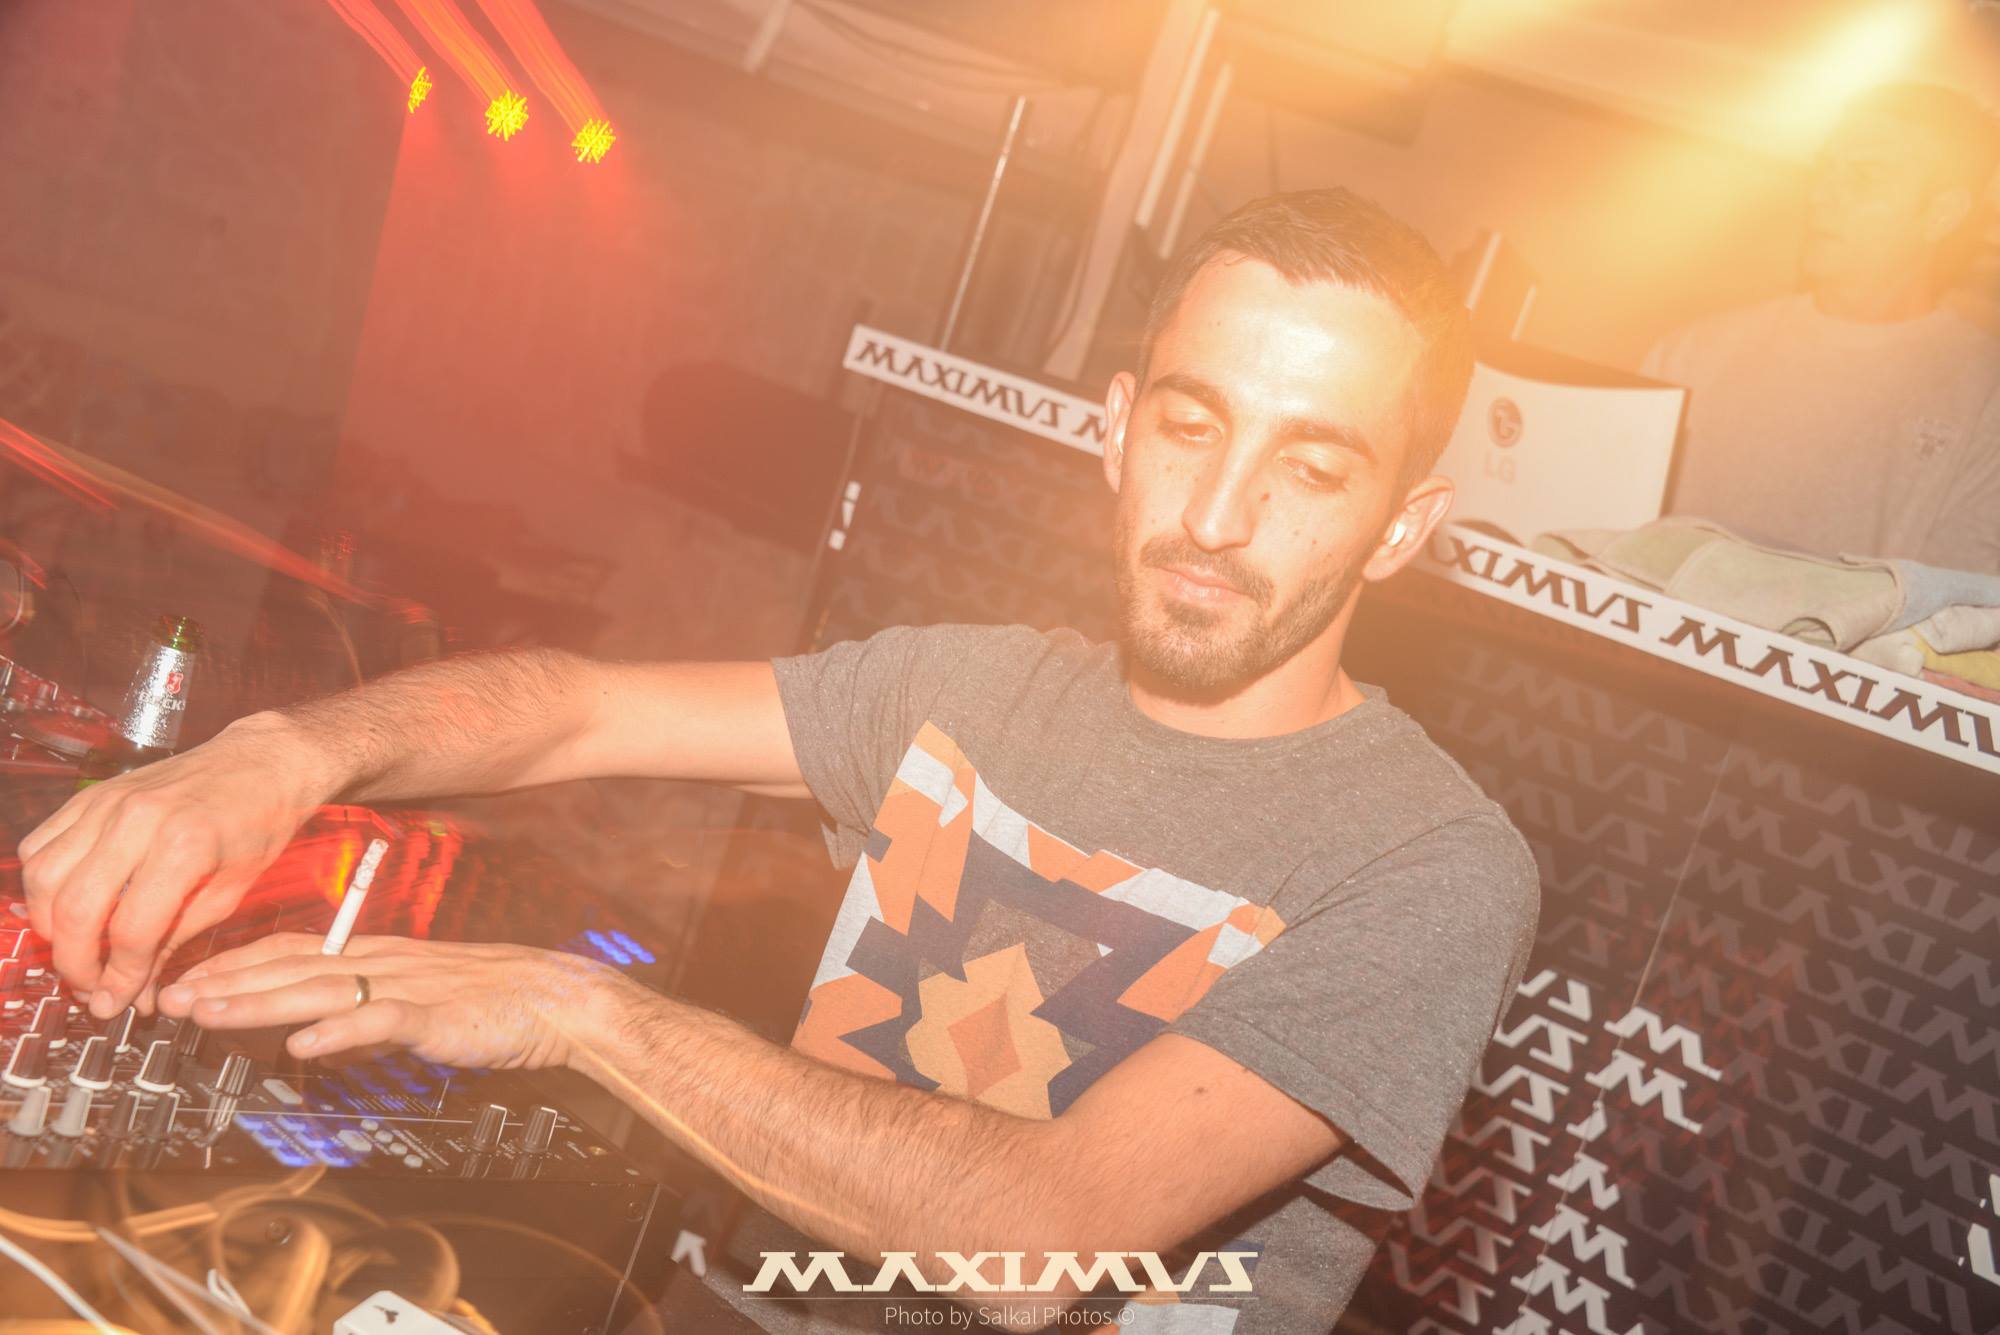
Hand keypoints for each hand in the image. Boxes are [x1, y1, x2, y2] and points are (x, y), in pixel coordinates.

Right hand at [17, 713, 336, 1017]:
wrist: (261, 763)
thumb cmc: (258, 823)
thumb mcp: (231, 892)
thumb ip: (176, 941)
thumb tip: (136, 991)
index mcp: (184, 845)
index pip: (131, 930)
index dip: (119, 977)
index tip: (117, 1001)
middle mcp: (137, 821)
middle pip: (75, 909)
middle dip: (76, 963)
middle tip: (91, 988)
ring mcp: (107, 803)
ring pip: (45, 879)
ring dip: (50, 927)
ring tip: (78, 952)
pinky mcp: (91, 796)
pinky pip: (40, 846)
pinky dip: (42, 885)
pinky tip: (65, 907)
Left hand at [156, 933, 625, 1069]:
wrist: (560, 1000)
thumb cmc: (497, 1002)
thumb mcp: (422, 999)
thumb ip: (370, 1011)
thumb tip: (320, 1031)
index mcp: (381, 955)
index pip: (295, 951)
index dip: (238, 963)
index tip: (190, 978)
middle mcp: (386, 962)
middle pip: (293, 967)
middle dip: (228, 981)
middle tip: (172, 997)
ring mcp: (411, 986)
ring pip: (322, 990)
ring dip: (261, 1003)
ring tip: (210, 1014)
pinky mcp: (438, 1015)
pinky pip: (382, 1022)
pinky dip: (341, 1032)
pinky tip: (306, 1046)